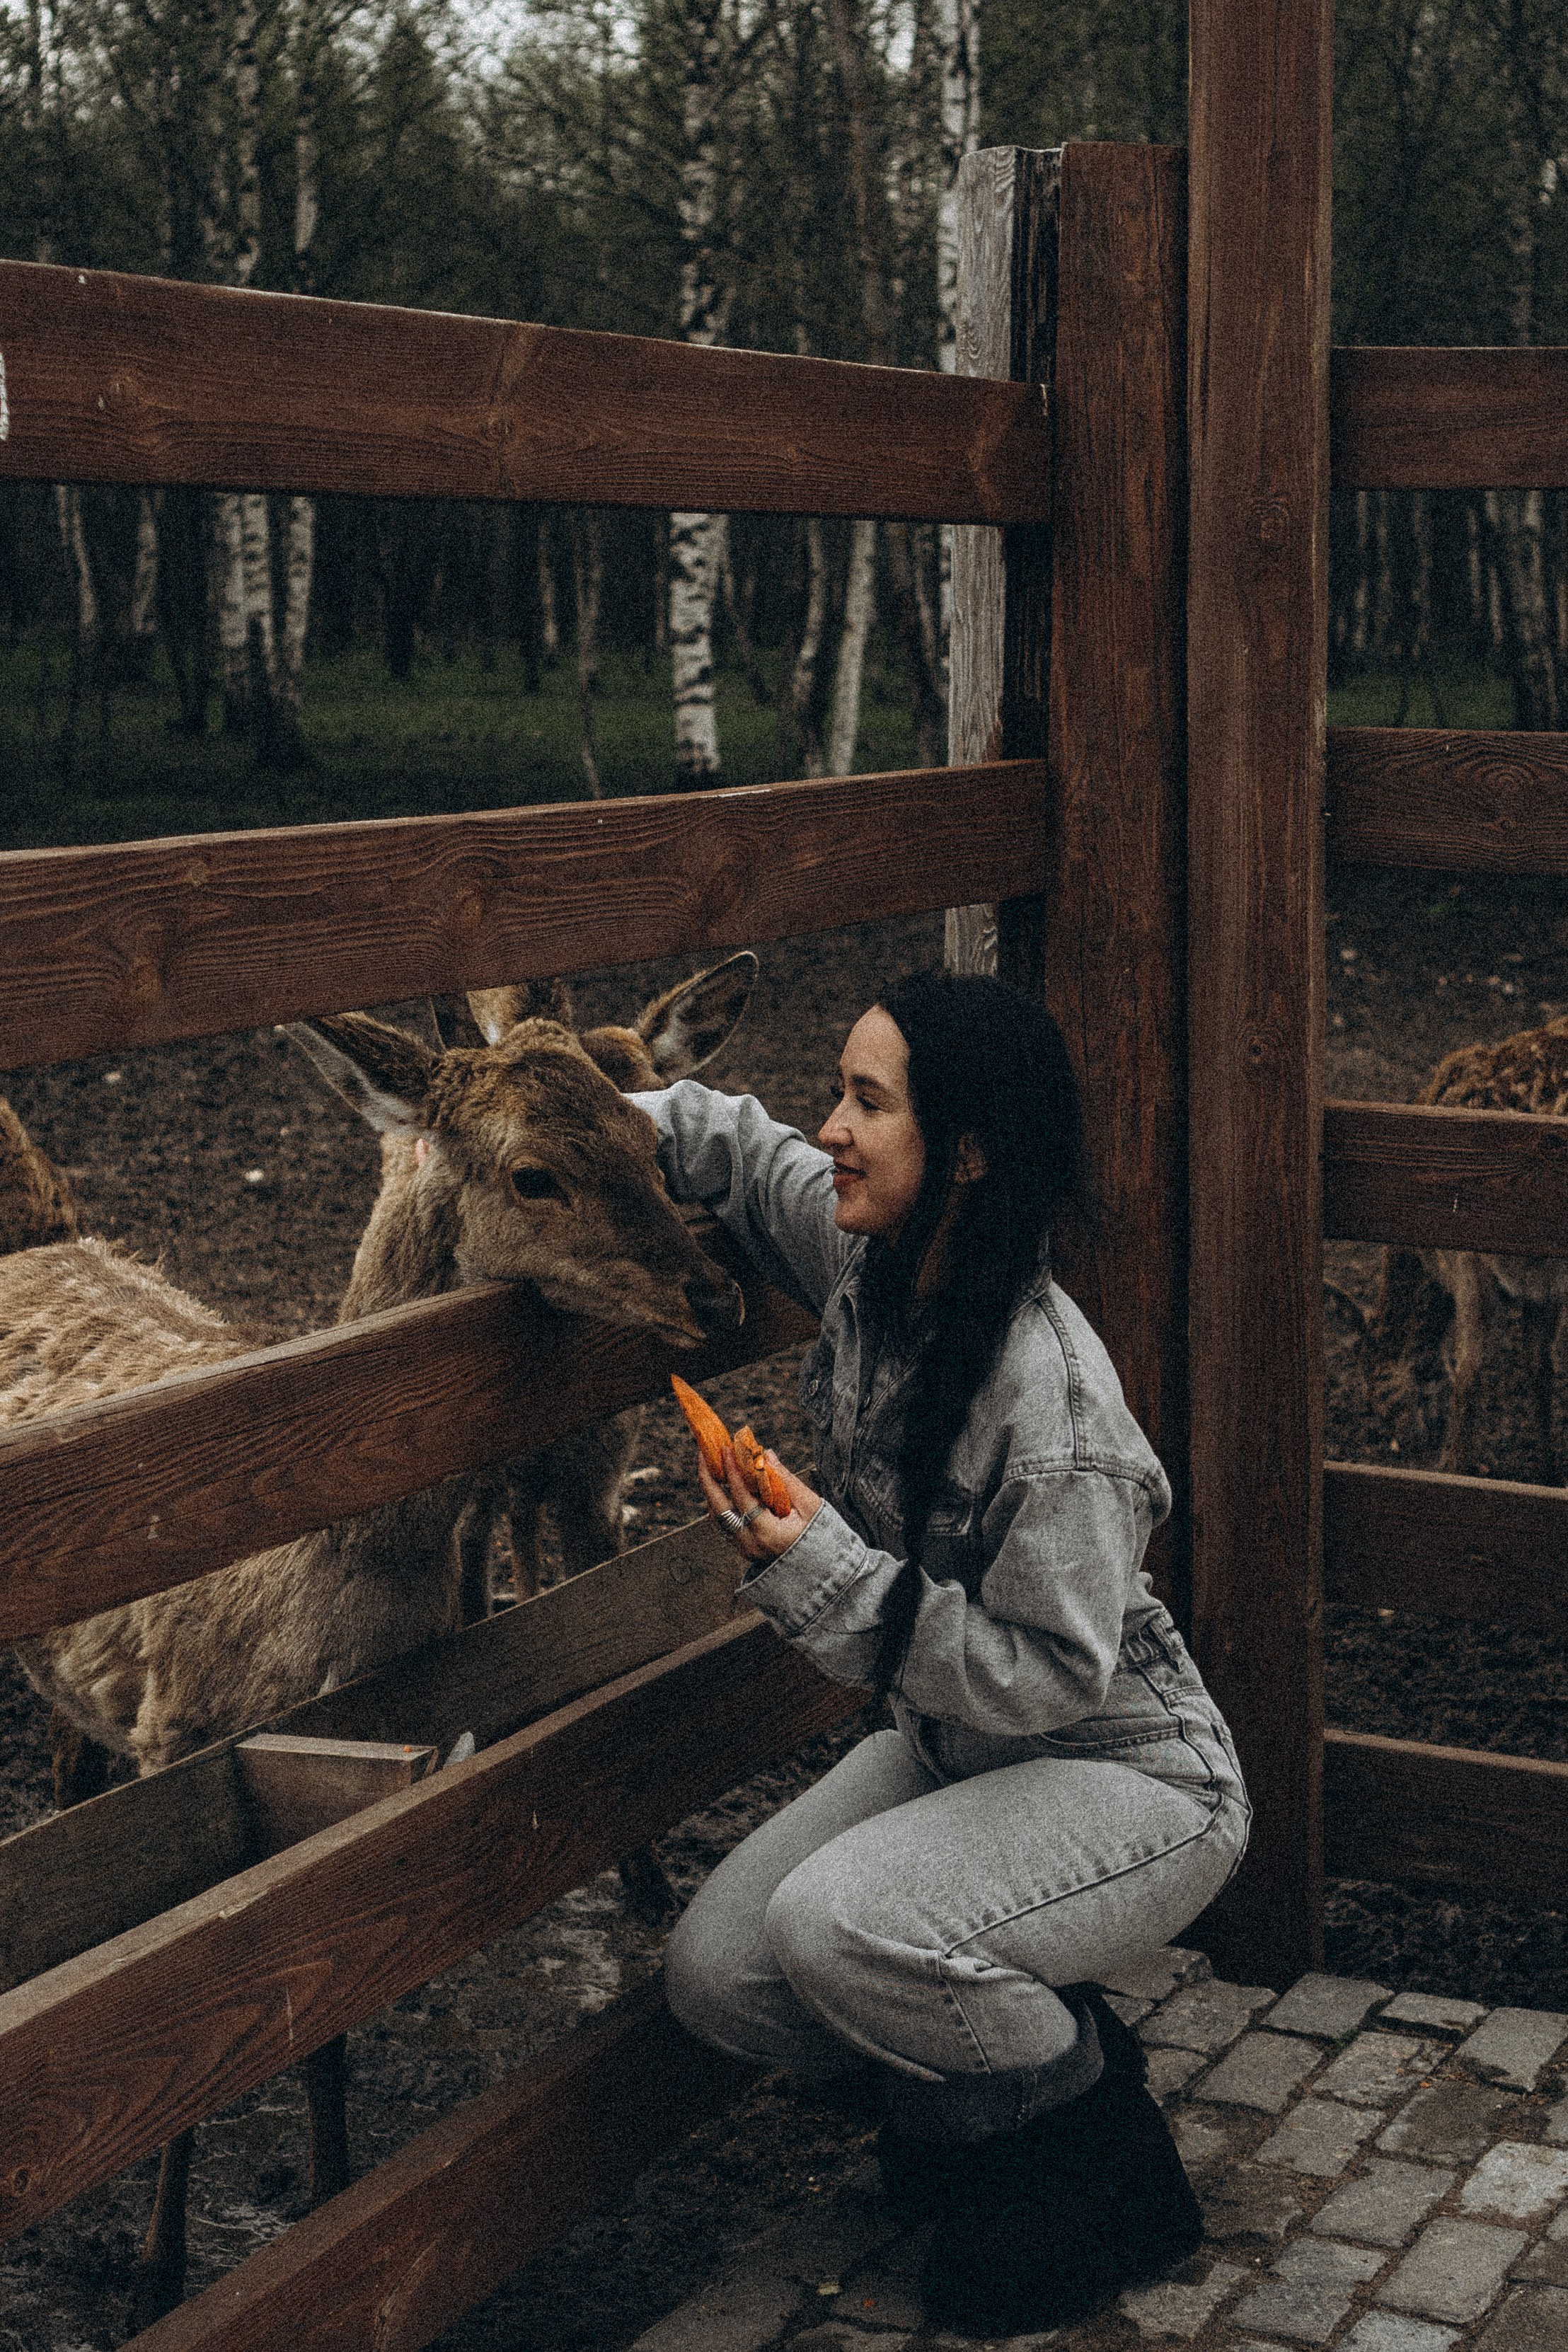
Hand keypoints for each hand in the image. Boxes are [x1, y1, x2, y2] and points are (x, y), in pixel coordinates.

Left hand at [697, 1440, 820, 1565]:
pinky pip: (723, 1524)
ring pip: (717, 1517)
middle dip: (708, 1479)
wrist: (820, 1567)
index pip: (742, 1497)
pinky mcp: (743, 1550)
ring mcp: (744, 1549)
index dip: (733, 1471)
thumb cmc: (820, 1535)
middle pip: (719, 1508)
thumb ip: (785, 1479)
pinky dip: (720, 1503)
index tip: (726, 1449)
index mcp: (768, 1533)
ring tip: (710, 1465)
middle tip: (704, 1453)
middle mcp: (750, 1544)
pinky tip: (720, 1485)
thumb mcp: (809, 1505)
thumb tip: (766, 1454)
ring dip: (711, 1490)